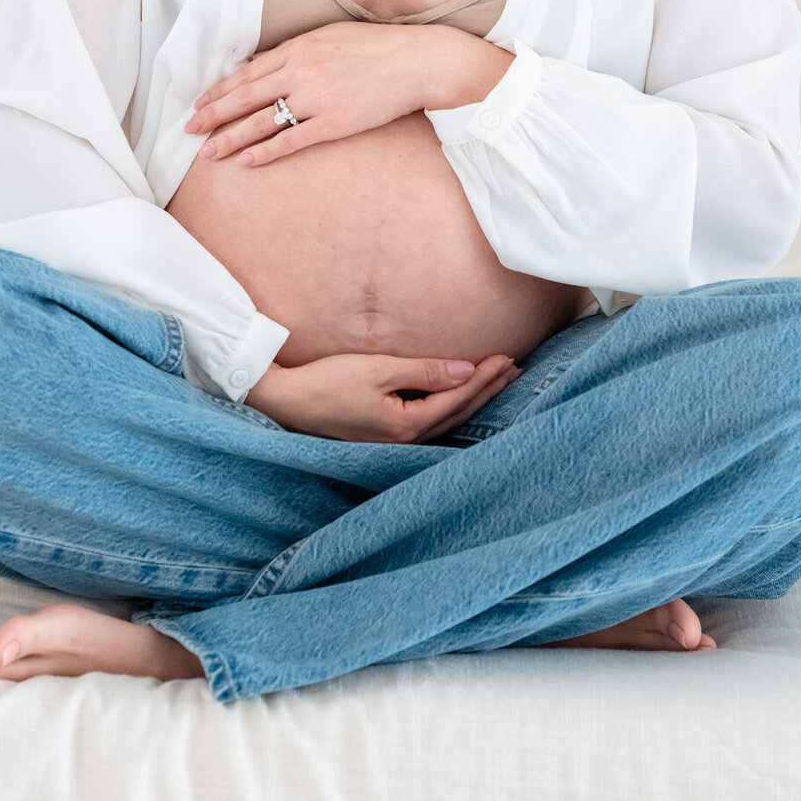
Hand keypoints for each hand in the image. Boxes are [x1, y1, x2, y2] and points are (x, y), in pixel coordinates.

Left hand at [183, 21, 440, 166]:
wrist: (417, 61)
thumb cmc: (376, 47)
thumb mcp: (330, 36)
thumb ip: (295, 50)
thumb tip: (263, 63)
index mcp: (299, 48)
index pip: (248, 73)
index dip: (220, 90)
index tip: (199, 103)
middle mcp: (302, 72)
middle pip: (246, 97)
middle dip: (213, 115)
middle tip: (188, 130)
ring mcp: (317, 98)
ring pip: (262, 121)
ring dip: (231, 138)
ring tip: (207, 152)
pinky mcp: (335, 123)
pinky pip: (292, 140)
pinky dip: (265, 152)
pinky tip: (245, 162)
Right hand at [244, 350, 521, 442]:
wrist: (286, 403)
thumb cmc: (327, 383)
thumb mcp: (377, 370)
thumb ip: (424, 371)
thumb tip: (466, 370)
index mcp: (406, 425)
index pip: (458, 399)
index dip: (485, 378)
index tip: (507, 358)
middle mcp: (404, 440)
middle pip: (458, 414)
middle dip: (487, 391)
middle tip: (515, 370)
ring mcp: (393, 441)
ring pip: (446, 420)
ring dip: (472, 400)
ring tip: (495, 382)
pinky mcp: (383, 436)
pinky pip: (429, 423)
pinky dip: (450, 408)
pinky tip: (456, 400)